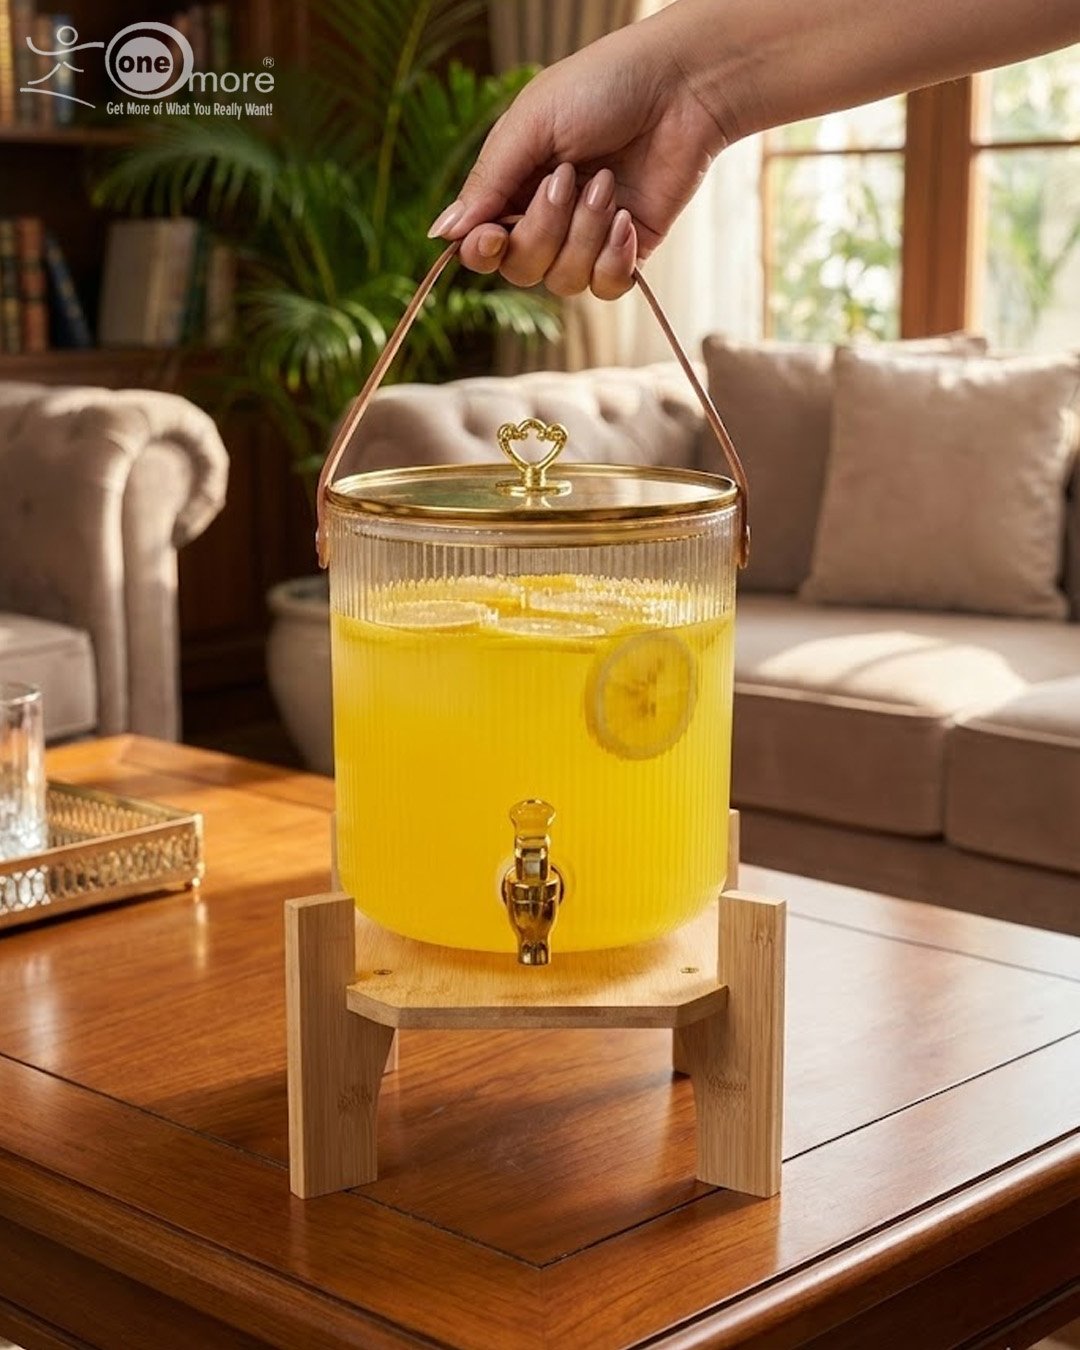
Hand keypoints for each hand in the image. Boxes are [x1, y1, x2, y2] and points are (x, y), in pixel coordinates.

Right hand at [427, 18, 726, 298]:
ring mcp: (586, 240)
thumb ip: (487, 182)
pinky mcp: (626, 253)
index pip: (481, 246)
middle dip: (543, 229)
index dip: (481, 252)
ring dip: (584, 233)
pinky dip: (614, 257)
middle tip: (568, 176)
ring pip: (563, 281)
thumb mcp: (531, 124)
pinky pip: (604, 287)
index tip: (491, 236)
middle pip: (520, 269)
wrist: (679, 87)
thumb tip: (441, 235)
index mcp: (513, 186)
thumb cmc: (602, 87)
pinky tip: (626, 219)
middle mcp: (545, 219)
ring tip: (606, 183)